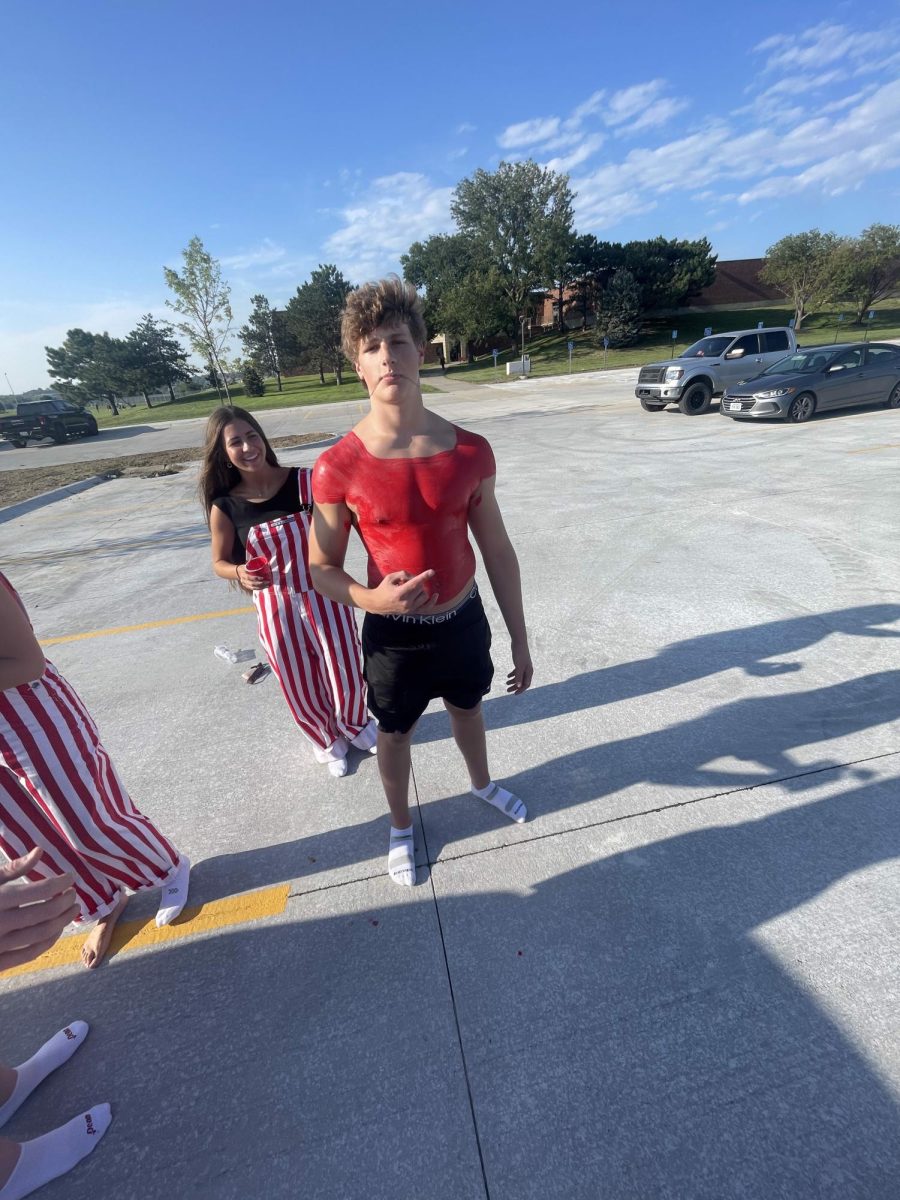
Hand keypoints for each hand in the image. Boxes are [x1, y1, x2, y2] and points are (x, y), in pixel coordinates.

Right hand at [0, 848, 78, 972]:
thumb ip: (13, 868)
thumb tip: (39, 851)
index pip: (40, 890)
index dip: (60, 883)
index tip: (71, 877)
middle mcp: (0, 923)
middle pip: (45, 913)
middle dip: (65, 902)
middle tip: (74, 895)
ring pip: (42, 934)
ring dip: (62, 922)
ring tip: (72, 910)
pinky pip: (31, 954)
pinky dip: (49, 942)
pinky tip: (57, 930)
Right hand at [236, 565, 268, 591]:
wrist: (237, 572)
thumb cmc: (244, 567)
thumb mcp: (246, 565)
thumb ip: (252, 564)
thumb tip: (262, 561)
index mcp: (243, 574)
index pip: (249, 577)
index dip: (256, 578)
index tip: (262, 577)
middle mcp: (243, 580)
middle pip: (252, 583)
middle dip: (260, 583)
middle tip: (267, 582)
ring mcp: (244, 584)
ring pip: (253, 587)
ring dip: (261, 587)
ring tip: (267, 585)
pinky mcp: (246, 586)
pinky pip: (252, 588)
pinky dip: (258, 588)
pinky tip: (263, 587)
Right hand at [368, 570, 438, 615]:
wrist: (377, 604)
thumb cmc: (383, 588)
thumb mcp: (390, 577)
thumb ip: (403, 574)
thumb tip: (416, 577)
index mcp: (399, 593)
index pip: (414, 584)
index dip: (424, 576)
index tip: (432, 571)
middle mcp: (405, 603)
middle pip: (420, 588)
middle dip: (417, 582)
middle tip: (408, 581)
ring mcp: (409, 609)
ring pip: (424, 595)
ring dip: (420, 590)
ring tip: (411, 589)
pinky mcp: (412, 613)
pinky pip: (426, 608)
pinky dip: (432, 602)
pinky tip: (436, 595)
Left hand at [506, 639, 532, 693]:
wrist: (519, 642)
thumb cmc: (520, 654)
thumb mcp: (518, 666)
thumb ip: (519, 676)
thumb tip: (519, 686)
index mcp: (529, 672)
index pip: (526, 684)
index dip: (520, 690)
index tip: (514, 694)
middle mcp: (527, 670)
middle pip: (522, 681)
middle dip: (515, 686)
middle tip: (507, 690)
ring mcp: (524, 666)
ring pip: (519, 677)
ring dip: (513, 681)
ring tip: (506, 683)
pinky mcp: (520, 662)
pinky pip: (517, 671)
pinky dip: (513, 675)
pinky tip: (507, 676)